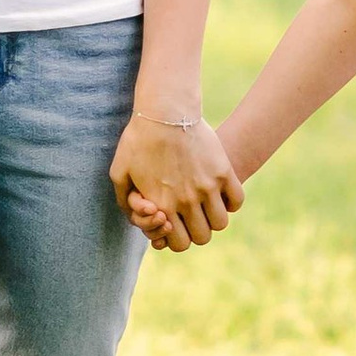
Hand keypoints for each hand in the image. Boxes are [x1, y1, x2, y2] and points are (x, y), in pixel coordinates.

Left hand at [110, 108, 242, 251]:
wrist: (164, 111)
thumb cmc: (138, 140)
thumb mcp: (119, 173)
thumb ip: (126, 201)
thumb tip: (139, 216)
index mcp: (162, 206)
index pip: (180, 244)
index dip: (178, 238)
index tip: (177, 224)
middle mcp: (186, 202)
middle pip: (203, 237)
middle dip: (197, 230)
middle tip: (192, 215)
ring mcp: (207, 187)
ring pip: (220, 223)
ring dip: (214, 217)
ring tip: (207, 204)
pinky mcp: (223, 171)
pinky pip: (237, 201)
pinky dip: (230, 201)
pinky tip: (220, 192)